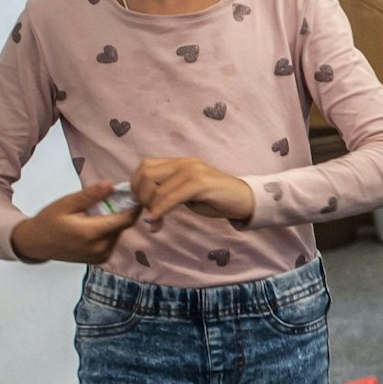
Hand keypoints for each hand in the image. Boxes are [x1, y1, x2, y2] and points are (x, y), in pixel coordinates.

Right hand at [11, 182, 138, 263]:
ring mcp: (100, 256)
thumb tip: (111, 185)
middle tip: (114, 199)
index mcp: (92, 233)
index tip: (136, 195)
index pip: (125, 220)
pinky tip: (95, 224)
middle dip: (121, 212)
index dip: (134, 207)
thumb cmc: (49, 220)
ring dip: (114, 222)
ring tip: (99, 212)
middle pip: (122, 226)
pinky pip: (112, 242)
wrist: (35, 243)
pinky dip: (108, 231)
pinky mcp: (99, 259)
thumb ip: (90, 195)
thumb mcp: (66, 203)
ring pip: (118, 234)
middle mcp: (100, 248)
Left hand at [131, 157, 255, 229]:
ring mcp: (193, 171)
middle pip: (146, 174)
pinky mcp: (201, 183)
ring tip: (155, 220)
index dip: (136, 186)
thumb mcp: (188, 192)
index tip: (140, 204)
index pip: (145, 166)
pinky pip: (171, 197)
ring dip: (150, 207)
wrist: (246, 200)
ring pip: (157, 187)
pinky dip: (160, 210)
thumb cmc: (217, 199)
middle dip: (140, 196)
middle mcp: (184, 162)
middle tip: (147, 213)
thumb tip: (144, 201)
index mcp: (180, 162)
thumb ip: (169, 191)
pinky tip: (158, 220)